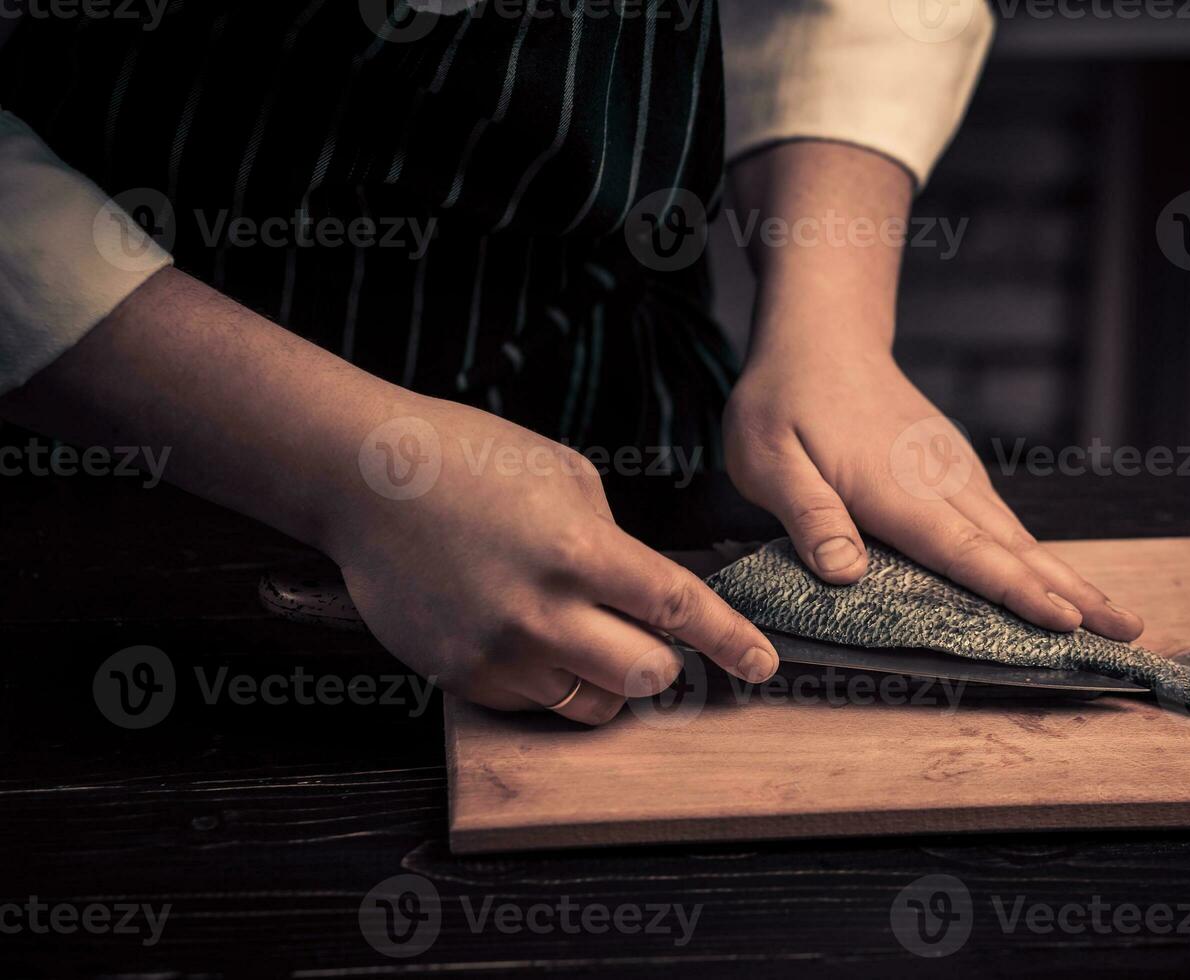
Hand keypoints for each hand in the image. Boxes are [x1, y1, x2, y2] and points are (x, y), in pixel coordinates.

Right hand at [0, 268, 776, 726]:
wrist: (367, 480)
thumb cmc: (470, 461)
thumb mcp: (566, 477)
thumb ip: (613, 541)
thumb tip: (644, 591)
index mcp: (580, 550)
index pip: (677, 609)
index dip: (730, 642)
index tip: (762, 666)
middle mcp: (543, 612)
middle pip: (646, 675)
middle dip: (665, 661)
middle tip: (652, 637)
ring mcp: (500, 652)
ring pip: (594, 702)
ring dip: (610, 677)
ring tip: (585, 634)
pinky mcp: (462, 677)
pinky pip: (537, 703)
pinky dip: (552, 680)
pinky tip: (528, 633)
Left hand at [724, 346, 1143, 640]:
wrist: (820, 336)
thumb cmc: (784, 401)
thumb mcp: (768, 458)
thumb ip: (809, 514)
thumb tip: (846, 573)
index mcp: (895, 489)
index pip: (963, 549)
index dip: (1014, 591)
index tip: (1066, 622)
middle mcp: (939, 482)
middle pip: (1014, 549)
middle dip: (1074, 594)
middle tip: (1131, 634)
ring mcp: (953, 473)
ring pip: (1017, 536)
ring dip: (1069, 577)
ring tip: (1116, 619)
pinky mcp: (953, 470)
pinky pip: (1002, 522)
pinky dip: (1036, 556)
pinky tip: (1056, 582)